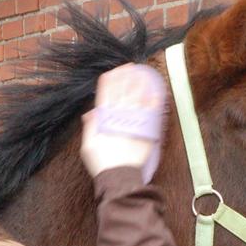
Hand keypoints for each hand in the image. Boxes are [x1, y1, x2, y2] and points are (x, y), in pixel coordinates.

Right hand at [80, 63, 166, 177]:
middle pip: (123, 93)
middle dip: (126, 78)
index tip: (113, 71)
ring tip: (143, 74)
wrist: (119, 178)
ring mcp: (134, 123)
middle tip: (130, 67)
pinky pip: (152, 114)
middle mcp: (120, 118)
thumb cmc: (102, 163)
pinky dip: (154, 102)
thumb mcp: (88, 145)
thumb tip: (91, 113)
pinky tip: (157, 93)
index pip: (106, 95)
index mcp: (104, 119)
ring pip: (137, 99)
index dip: (110, 81)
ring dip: (139, 85)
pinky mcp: (146, 132)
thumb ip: (90, 127)